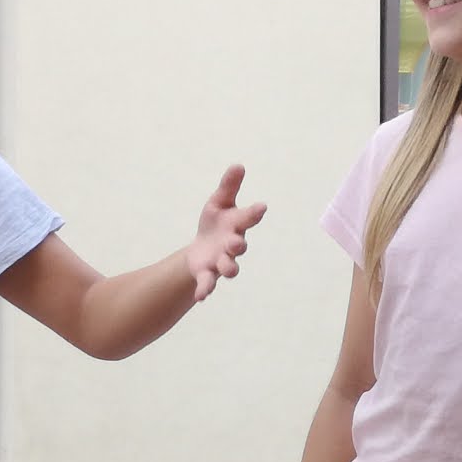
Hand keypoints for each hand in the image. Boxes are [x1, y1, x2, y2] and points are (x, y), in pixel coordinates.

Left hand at [181, 166, 267, 299]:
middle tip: (235, 243)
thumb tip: (238, 165)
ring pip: (229, 267)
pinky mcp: (207, 273)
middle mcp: (233, 244)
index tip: (261, 207)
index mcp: (237, 225)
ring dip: (228, 267)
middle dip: (238, 245)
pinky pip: (208, 283)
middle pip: (239, 246)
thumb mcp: (219, 202)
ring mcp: (221, 261)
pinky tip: (201, 296)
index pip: (248, 218)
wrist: (203, 247)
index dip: (254, 213)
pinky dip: (206, 288)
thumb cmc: (217, 222)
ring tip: (223, 268)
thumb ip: (229, 186)